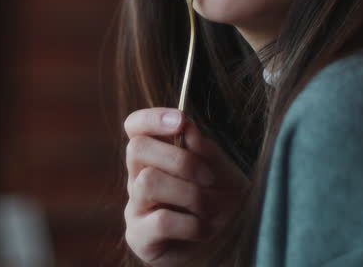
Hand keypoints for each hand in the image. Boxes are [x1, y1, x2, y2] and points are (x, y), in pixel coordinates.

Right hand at [123, 108, 248, 264]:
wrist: (228, 244)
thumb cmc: (223, 202)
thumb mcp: (224, 173)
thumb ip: (207, 151)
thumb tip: (187, 127)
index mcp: (155, 155)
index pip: (134, 126)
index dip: (151, 118)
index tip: (180, 120)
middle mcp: (138, 177)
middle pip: (137, 148)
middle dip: (181, 159)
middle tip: (209, 178)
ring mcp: (135, 207)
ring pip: (148, 182)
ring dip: (190, 194)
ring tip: (211, 209)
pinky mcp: (138, 237)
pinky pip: (160, 220)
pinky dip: (191, 224)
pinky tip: (203, 230)